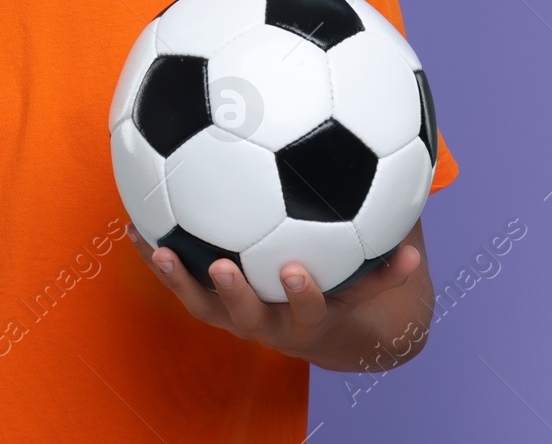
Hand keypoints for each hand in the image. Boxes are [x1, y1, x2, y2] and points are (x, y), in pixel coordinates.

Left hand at [125, 221, 419, 361]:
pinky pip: (181, 284)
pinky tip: (133, 226)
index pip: (312, 311)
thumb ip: (394, 258)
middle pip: (249, 319)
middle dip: (236, 295)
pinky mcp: (211, 304)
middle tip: (223, 265)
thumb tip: (419, 219)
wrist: (324, 333)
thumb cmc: (352, 291)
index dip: (304, 296)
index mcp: (312, 317)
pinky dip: (159, 259)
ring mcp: (237, 317)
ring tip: (159, 247)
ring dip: (180, 280)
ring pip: (205, 307)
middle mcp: (270, 324)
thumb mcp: (375, 280)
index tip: (296, 272)